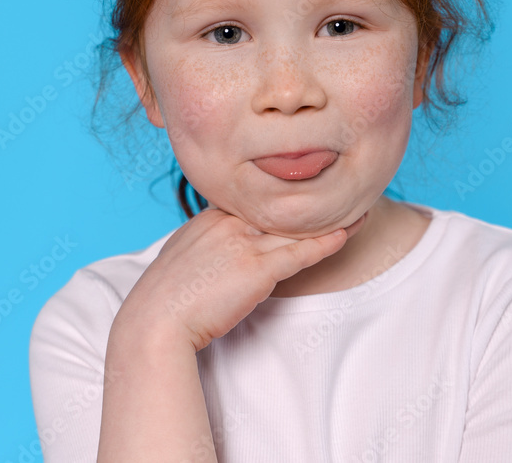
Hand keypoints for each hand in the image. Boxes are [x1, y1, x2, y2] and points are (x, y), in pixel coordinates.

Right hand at [114, 207, 357, 351]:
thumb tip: (220, 249)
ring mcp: (243, 243)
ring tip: (355, 206)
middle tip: (341, 190)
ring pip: (294, 226)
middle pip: (278, 207)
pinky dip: (326, 243)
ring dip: (328, 218)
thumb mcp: (182, 256)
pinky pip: (300, 253)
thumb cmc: (166, 297)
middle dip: (309, 201)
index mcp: (210, 216)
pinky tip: (345, 234)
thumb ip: (205, 243)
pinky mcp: (256, 269)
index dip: (282, 198)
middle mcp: (228, 222)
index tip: (305, 192)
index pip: (256, 200)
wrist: (155, 321)